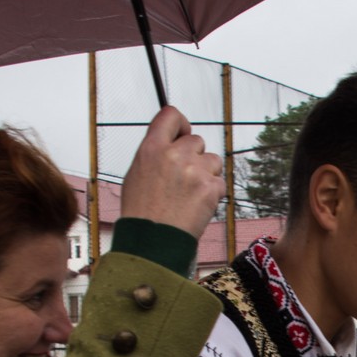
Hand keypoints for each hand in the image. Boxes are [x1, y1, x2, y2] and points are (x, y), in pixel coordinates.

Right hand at [120, 104, 223, 238]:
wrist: (153, 242)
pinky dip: (212, 193)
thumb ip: (156, 152)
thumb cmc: (142, 211)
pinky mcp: (210, 188)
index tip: (182, 134)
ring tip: (189, 194)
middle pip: (197, 140)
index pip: (171, 115)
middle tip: (183, 178)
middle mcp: (174, 155)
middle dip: (194, 156)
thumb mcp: (136, 173)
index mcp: (152, 148)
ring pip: (212, 160)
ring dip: (205, 174)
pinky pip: (219, 182)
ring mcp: (194, 171)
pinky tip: (196, 205)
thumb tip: (172, 141)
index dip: (181, 123)